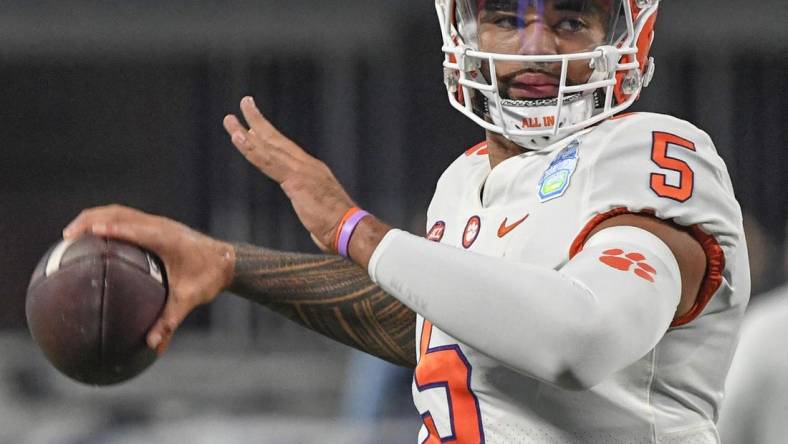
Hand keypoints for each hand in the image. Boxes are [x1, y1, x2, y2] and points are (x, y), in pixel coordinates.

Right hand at [62, 205, 234, 354]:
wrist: (227, 261)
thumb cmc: (208, 278)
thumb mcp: (189, 300)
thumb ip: (170, 321)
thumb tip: (152, 347)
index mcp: (166, 239)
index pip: (134, 229)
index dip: (111, 228)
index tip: (87, 234)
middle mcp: (159, 225)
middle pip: (119, 213)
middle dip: (91, 219)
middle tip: (67, 236)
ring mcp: (157, 222)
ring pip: (120, 211)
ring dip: (95, 217)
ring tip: (72, 233)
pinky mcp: (157, 225)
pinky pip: (126, 217)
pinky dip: (107, 221)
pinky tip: (94, 238)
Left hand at [222, 96, 355, 250]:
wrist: (350, 229)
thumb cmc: (338, 229)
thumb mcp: (320, 214)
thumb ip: (312, 209)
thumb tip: (315, 221)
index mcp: (313, 172)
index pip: (286, 150)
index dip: (270, 136)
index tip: (255, 125)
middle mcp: (307, 165)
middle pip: (276, 140)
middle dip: (258, 121)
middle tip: (244, 103)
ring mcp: (301, 171)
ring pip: (268, 147)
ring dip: (246, 132)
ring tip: (230, 119)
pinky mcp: (296, 180)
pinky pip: (267, 162)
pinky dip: (251, 149)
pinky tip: (238, 138)